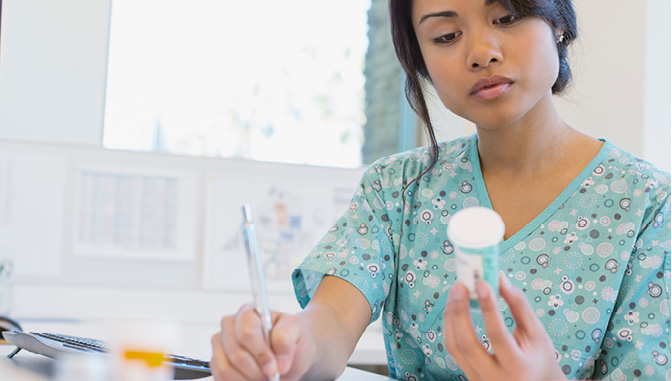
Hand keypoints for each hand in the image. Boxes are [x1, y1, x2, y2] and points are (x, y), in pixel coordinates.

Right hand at [210, 304, 316, 379]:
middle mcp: (230, 326)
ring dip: (248, 378)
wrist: (288, 354)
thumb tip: (278, 359)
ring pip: (225, 368)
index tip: (274, 367)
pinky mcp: (217, 361)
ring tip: (263, 375)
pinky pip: (221, 377)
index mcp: (248, 313)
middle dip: (257, 370)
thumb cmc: (291, 339)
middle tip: (272, 373)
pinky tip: (252, 378)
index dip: (260, 353)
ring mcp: (221, 344)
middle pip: (236, 354)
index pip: (246, 333)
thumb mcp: (296, 331)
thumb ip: (286, 337)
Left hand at [443, 274, 565, 380]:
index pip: (497, 335)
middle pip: (466, 344)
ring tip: (456, 292)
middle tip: (459, 286)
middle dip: (459, 311)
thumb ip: (519, 306)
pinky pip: (454, 350)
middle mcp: (495, 378)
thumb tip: (500, 279)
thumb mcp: (536, 334)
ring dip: (451, 316)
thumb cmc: (538, 357)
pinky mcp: (469, 376)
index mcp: (518, 367)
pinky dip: (451, 326)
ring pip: (454, 347)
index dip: (488, 307)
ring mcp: (478, 380)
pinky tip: (455, 308)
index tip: (481, 283)